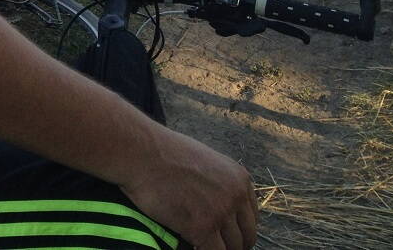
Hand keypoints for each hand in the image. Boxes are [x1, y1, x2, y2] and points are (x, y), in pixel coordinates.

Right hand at [121, 130, 257, 249]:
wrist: (140, 152)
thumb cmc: (162, 152)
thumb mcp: (203, 160)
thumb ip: (218, 182)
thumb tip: (218, 202)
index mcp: (239, 178)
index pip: (252, 217)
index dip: (239, 229)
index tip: (227, 236)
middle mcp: (235, 196)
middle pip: (246, 236)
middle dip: (232, 244)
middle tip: (215, 244)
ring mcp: (220, 212)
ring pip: (231, 248)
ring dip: (217, 248)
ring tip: (200, 244)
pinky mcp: (202, 228)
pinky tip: (191, 246)